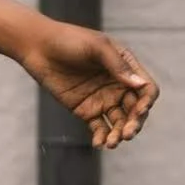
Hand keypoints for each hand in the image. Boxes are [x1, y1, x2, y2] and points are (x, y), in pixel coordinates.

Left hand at [20, 21, 159, 147]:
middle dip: (134, 124)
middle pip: (135, 110)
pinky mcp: (85, 110)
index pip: (146, 89)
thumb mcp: (96, 47)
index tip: (138, 112)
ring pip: (119, 122)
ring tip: (111, 143)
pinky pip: (98, 128)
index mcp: (126, 67)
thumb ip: (118, 66)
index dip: (146, 102)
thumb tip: (140, 84)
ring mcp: (103, 99)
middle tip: (127, 134)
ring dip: (118, 134)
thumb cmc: (69, 40)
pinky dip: (101, 137)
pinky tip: (98, 144)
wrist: (38, 47)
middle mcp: (118, 85)